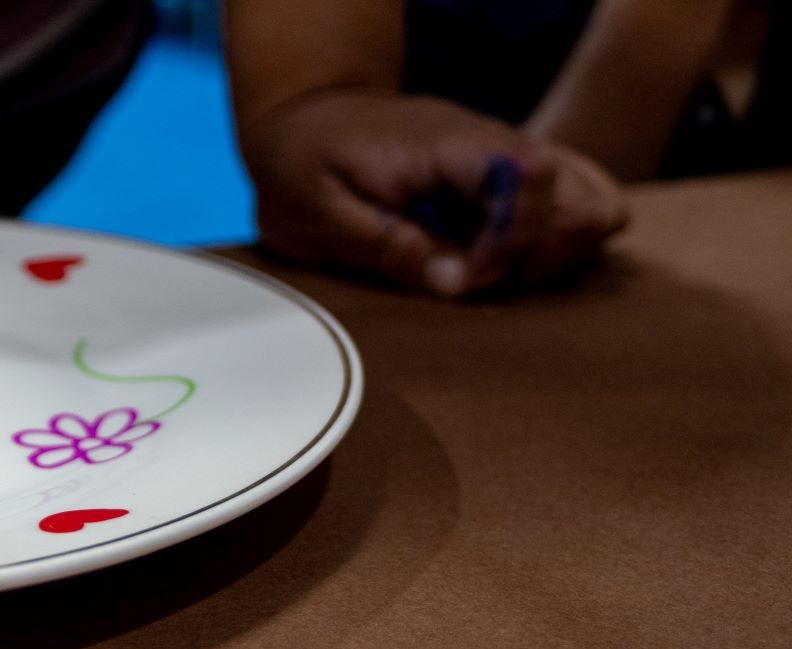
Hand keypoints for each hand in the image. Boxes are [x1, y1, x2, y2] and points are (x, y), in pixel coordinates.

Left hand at [241, 90, 627, 295]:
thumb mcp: (312, 211)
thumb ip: (380, 245)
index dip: (514, 239)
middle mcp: (492, 142)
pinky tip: (501, 260)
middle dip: (542, 256)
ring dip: (557, 253)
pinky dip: (557, 241)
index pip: (527, 175)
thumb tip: (457, 283)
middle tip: (478, 279)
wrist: (307, 114)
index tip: (469, 278)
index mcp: (442, 145)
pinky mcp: (513, 173)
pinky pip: (577, 200)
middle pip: (582, 197)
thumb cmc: (303, 163)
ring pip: (596, 202)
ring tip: (491, 273)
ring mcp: (510, 155)